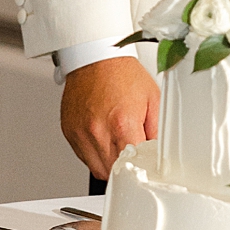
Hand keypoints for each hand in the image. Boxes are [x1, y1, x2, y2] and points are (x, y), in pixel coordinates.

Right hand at [58, 55, 158, 182]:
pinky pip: (83, 156)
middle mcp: (98, 131)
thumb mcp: (152, 99)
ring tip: (116, 144)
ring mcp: (81, 132)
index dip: (141, 168)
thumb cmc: (122, 74)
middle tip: (132, 154)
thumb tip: (159, 154)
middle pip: (114, 172)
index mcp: (122, 124)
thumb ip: (157, 132)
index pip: (133, 166)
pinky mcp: (69, 131)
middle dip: (125, 167)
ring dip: (109, 163)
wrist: (95, 58)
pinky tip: (102, 137)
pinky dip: (94, 153)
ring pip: (97, 169)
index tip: (144, 164)